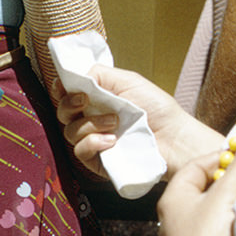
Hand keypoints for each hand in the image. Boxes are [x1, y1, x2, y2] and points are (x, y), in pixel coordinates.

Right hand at [56, 65, 221, 178]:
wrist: (174, 137)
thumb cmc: (157, 108)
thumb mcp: (128, 80)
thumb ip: (98, 74)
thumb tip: (75, 76)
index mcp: (96, 99)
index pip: (66, 93)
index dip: (61, 89)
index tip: (66, 85)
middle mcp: (91, 119)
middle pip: (62, 112)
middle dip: (69, 104)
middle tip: (86, 100)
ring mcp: (94, 141)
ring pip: (70, 132)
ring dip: (89, 124)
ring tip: (114, 122)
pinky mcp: (99, 161)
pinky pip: (80, 152)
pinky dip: (92, 143)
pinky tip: (111, 141)